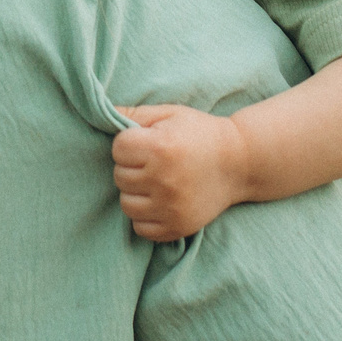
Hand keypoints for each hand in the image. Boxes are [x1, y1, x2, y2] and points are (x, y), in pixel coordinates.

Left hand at [112, 103, 251, 241]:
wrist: (240, 163)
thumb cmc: (201, 133)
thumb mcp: (170, 114)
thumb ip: (135, 113)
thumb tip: (101, 112)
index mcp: (161, 147)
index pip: (118, 148)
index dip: (129, 143)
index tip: (146, 142)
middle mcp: (164, 179)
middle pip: (119, 176)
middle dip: (132, 167)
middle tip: (154, 162)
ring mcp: (171, 207)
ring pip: (126, 204)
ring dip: (136, 193)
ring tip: (156, 182)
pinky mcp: (177, 226)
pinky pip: (141, 228)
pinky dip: (146, 216)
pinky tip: (160, 201)